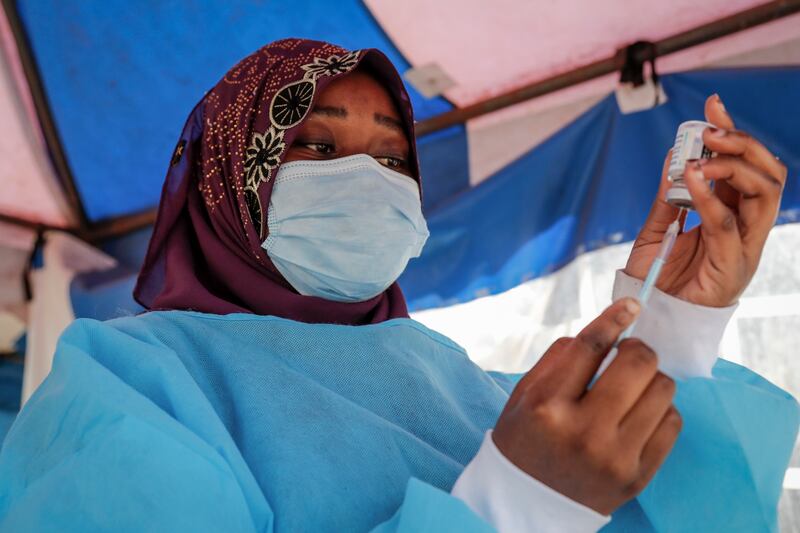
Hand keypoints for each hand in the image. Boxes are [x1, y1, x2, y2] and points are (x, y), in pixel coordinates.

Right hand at [493, 299, 680, 514]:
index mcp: (547, 406)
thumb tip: (609, 328)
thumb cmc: (525, 438)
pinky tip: (639, 415)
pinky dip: (660, 410)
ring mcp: (614, 458)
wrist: (527, 504)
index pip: (590, 347)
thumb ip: (560, 358)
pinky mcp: (638, 477)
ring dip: (651, 380)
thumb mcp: (524, 394)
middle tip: (627, 355)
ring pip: (663, 390)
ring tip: (633, 389)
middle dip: (636, 350)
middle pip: (637, 364)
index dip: (615, 318)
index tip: (632, 304)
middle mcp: (582, 432)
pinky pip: (672, 423)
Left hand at [624, 94, 787, 306]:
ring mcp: (744, 247)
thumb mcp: (657, 229)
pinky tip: (692, 179)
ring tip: (703, 159)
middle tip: (711, 131)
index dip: (733, 134)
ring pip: (765, 193)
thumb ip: (668, 197)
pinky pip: (728, 225)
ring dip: (735, 167)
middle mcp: (745, 228)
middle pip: (767, 174)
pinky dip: (710, 197)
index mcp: (731, 215)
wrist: (648, 318)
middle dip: (743, 144)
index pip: (744, 166)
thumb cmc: (656, 278)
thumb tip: (674, 157)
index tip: (713, 104)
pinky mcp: (733, 267)